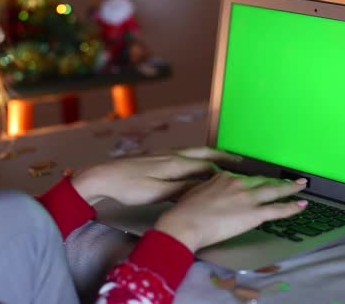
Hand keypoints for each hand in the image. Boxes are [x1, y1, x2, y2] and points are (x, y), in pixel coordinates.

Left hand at [70, 147, 240, 204]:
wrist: (103, 176)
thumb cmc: (129, 186)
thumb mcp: (157, 192)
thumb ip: (181, 190)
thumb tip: (204, 189)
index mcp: (175, 163)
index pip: (206, 165)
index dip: (225, 169)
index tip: (241, 174)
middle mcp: (172, 155)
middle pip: (203, 153)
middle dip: (222, 155)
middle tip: (239, 160)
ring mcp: (163, 155)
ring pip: (193, 153)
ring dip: (209, 155)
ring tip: (222, 160)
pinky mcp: (155, 158)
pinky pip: (183, 155)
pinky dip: (195, 158)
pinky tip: (193, 165)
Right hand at [154, 172, 307, 251]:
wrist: (185, 223)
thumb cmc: (184, 212)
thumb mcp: (194, 192)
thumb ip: (207, 190)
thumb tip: (209, 194)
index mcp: (223, 178)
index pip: (242, 179)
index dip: (252, 183)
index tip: (256, 184)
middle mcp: (238, 184)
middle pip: (262, 181)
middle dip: (277, 180)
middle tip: (289, 178)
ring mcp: (247, 198)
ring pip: (274, 191)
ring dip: (290, 188)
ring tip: (301, 185)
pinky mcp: (254, 214)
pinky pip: (278, 210)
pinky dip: (292, 207)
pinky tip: (302, 205)